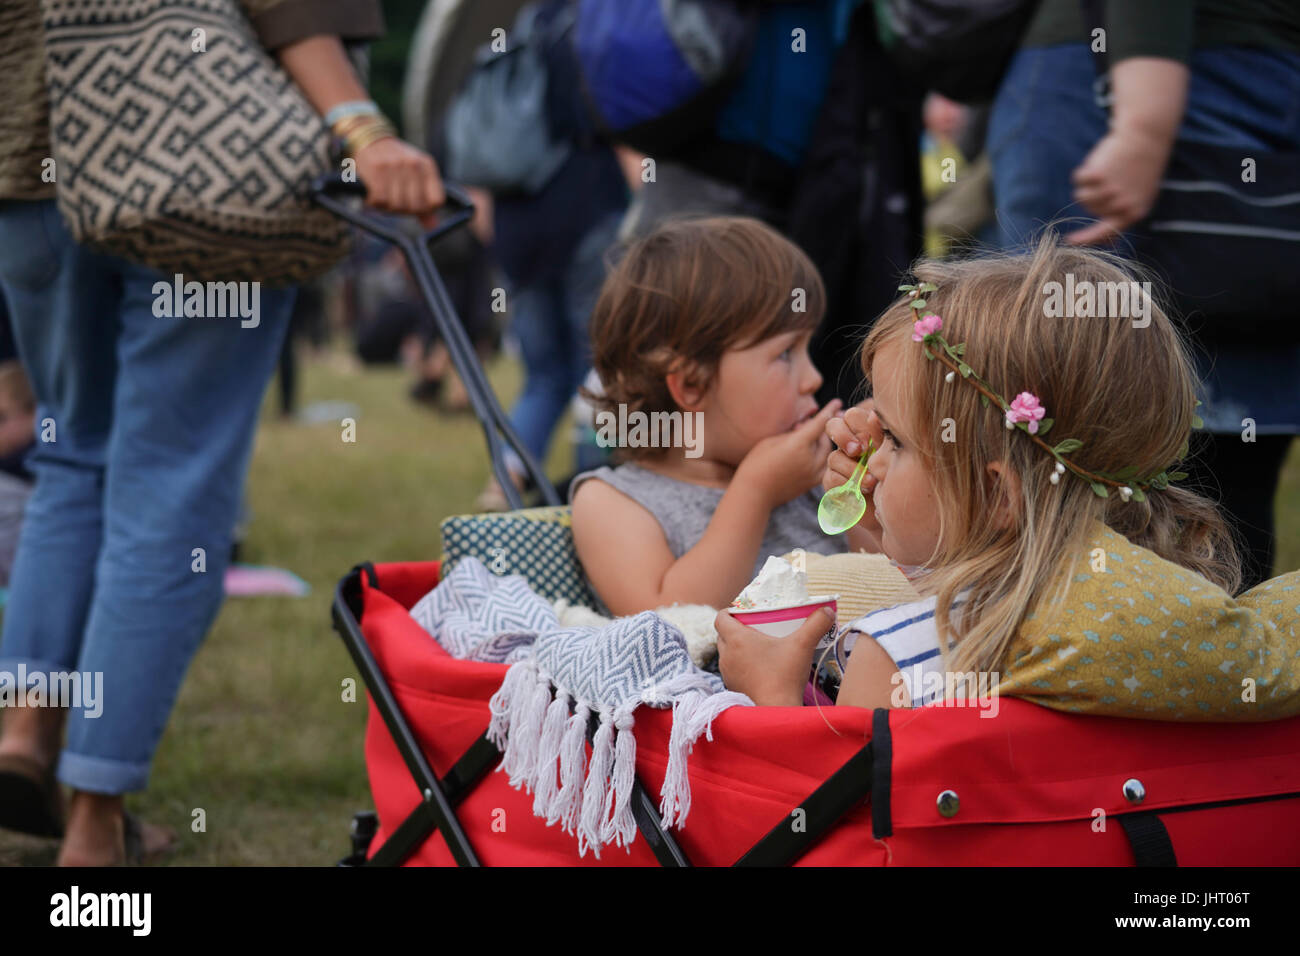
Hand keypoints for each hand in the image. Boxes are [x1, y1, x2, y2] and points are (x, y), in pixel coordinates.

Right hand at [353, 137, 445, 229]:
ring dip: (387, 208)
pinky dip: (375, 203)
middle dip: (403, 210)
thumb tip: (432, 227)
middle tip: (393, 202)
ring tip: (382, 197)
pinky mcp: (377, 169)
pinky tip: (372, 196)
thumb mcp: (415, 177)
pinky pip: (381, 200)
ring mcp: (396, 166)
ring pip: (397, 206)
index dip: (425, 210)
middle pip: (416, 207)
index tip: (413, 206)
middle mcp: (414, 164)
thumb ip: (425, 202)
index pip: (437, 201)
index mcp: (427, 165)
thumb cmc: (394, 164)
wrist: (369, 140)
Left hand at [715, 607, 834, 705]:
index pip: (720, 618)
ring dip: (737, 647)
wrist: (776, 711)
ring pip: (727, 652)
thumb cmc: (785, 676)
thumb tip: (827, 610)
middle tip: (755, 627)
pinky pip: (732, 669)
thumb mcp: (803, 645)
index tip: (744, 612)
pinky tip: (758, 667)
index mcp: (736, 639)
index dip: (729, 612)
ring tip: (757, 646)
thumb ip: (816, 624)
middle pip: (723, 634)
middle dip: (735, 628)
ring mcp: (727, 673)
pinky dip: (741, 665)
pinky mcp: (732, 686)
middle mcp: (727, 655)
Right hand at [737, 399, 840, 508]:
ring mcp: (813, 473)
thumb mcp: (772, 441)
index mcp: (798, 445)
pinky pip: (825, 466)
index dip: (829, 411)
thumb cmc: (757, 463)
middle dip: (821, 429)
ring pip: (828, 453)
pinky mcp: (812, 483)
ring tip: (807, 440)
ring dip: (822, 444)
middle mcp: (810, 459)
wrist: (754, 493)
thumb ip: (793, 433)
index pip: (820, 423)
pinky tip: (811, 454)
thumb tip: (806, 427)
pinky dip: (821, 457)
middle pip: (826, 438)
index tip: (837, 402)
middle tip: (807, 425)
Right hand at [824, 399, 883, 540]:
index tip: (870, 441)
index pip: (852, 416)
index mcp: (866, 433)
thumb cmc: (897, 480)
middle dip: (844, 437)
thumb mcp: (892, 455)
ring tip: (871, 482)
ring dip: (853, 470)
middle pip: (833, 425)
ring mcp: (839, 465)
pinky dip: (847, 485)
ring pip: (834, 457)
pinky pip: (831, 478)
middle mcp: (850, 446)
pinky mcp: (833, 485)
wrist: (894, 512)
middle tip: (859, 451)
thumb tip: (874, 414)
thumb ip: (882, 435)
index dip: (857, 425)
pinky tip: (861, 492)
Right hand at [1064, 126, 1171, 245]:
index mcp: (1134, 213)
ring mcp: (1110, 191)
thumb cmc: (1141, 167)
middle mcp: (1121, 205)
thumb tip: (1109, 242)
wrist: (1147, 137)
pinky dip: (1084, 170)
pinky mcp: (1098, 176)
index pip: (1106, 232)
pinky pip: (1079, 179)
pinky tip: (1098, 162)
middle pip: (1090, 209)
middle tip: (1111, 177)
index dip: (1086, 238)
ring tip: (1104, 169)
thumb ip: (1125, 216)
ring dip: (1087, 183)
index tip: (1070, 240)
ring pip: (1082, 196)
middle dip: (1094, 194)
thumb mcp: (1141, 195)